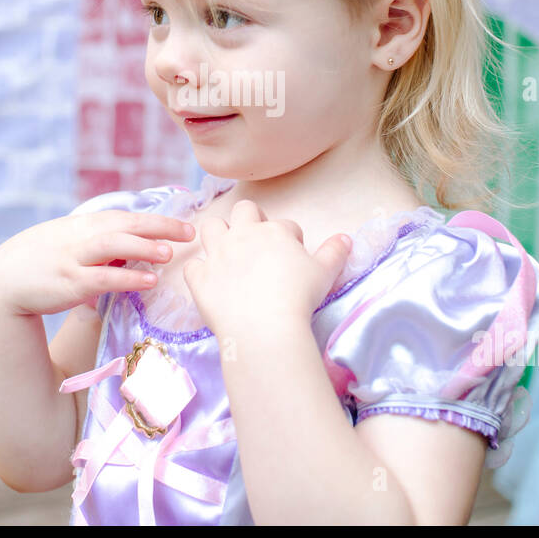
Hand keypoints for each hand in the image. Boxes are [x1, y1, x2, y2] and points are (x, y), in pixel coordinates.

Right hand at [0, 210, 194, 316]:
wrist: (3, 279)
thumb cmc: (42, 261)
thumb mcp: (71, 243)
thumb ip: (101, 244)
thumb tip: (135, 249)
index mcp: (85, 225)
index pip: (127, 217)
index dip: (156, 218)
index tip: (185, 222)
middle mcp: (82, 236)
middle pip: (126, 225)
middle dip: (160, 226)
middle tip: (190, 231)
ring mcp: (75, 259)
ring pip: (115, 246)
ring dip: (145, 246)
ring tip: (171, 252)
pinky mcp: (70, 283)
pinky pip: (104, 277)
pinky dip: (128, 277)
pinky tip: (149, 280)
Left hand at [183, 199, 350, 339]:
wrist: (265, 326)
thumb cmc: (299, 297)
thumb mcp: (325, 273)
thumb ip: (335, 252)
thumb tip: (346, 238)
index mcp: (274, 232)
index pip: (285, 225)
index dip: (290, 239)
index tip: (293, 257)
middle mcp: (243, 235)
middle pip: (242, 210)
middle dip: (250, 220)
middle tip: (258, 244)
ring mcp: (217, 255)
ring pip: (210, 227)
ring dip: (217, 235)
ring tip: (228, 253)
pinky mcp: (199, 278)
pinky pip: (192, 266)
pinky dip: (199, 272)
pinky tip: (210, 283)